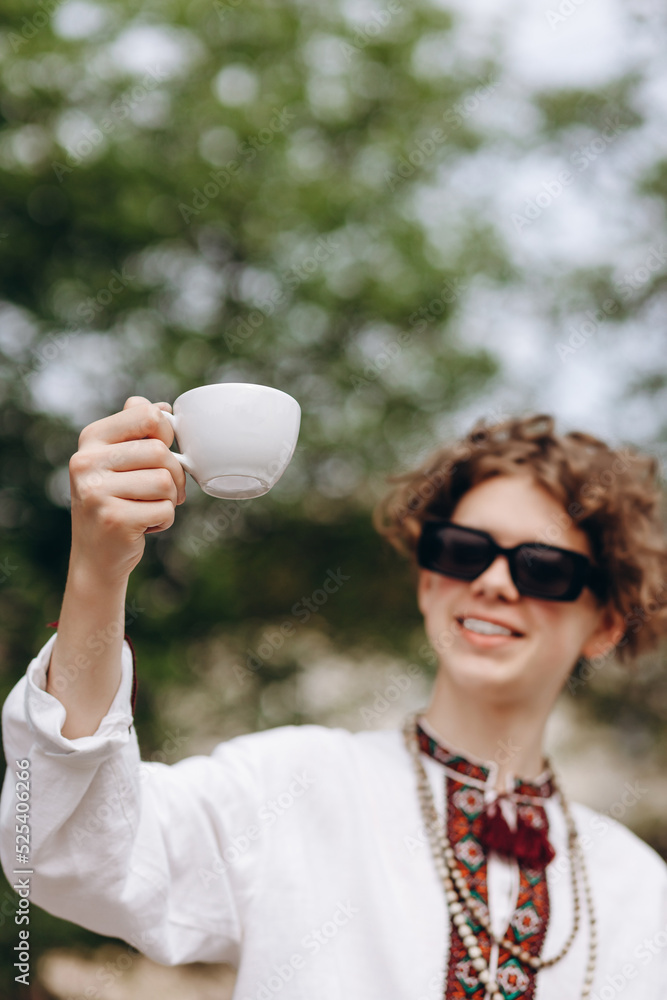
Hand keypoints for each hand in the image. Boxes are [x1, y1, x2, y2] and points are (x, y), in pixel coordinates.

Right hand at [68, 396, 186, 583]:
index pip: (147, 415)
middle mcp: (86, 462)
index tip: (161, 452)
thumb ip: (136, 431)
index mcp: (91, 438)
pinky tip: (143, 525)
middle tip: (165, 491)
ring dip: (169, 500)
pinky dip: (164, 521)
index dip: (166, 434)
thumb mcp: (118, 461)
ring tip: (150, 508)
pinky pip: (165, 510)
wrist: (95, 556)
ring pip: (165, 481)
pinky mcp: (113, 519)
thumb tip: (164, 407)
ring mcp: (96, 492)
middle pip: (160, 452)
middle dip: (174, 474)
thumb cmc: (115, 502)